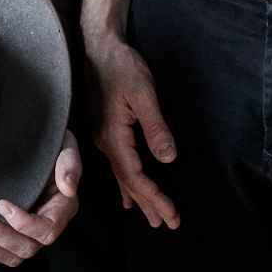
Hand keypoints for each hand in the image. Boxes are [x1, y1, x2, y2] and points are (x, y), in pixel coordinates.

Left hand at [0, 130, 80, 266]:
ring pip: (12, 257)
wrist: (35, 146)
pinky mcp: (13, 236)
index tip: (0, 203)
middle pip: (26, 248)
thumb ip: (70, 164)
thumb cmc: (52, 146)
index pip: (47, 230)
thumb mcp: (66, 147)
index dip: (24, 224)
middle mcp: (47, 226)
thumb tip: (68, 188)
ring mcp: (29, 235)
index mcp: (62, 209)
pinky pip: (0, 256)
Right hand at [83, 33, 179, 228]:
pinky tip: (127, 193)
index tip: (172, 214)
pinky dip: (126, 183)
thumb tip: (168, 158)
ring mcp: (103, 137)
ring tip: (151, 217)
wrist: (99, 46)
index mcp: (113, 136)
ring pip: (122, 175)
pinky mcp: (105, 130)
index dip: (154, 197)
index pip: (135, 176)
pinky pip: (117, 165)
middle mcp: (104, 142)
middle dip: (149, 204)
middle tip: (169, 225)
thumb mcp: (143, 94)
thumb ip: (155, 127)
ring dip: (137, 197)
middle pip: (128, 181)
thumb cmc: (121, 67)